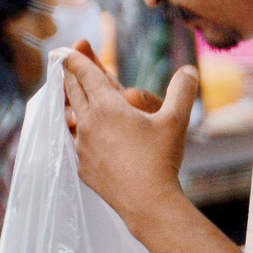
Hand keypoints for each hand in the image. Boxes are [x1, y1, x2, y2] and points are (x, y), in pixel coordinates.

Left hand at [60, 47, 198, 225]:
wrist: (147, 203)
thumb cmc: (160, 159)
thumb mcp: (175, 120)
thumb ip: (182, 90)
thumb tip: (190, 70)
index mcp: (106, 106)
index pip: (85, 74)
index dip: (75, 59)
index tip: (66, 49)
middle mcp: (88, 123)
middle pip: (72, 91)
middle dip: (69, 75)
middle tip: (63, 65)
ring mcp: (82, 146)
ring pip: (70, 116)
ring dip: (69, 102)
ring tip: (70, 97)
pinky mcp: (82, 166)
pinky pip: (74, 141)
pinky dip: (75, 129)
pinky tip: (78, 132)